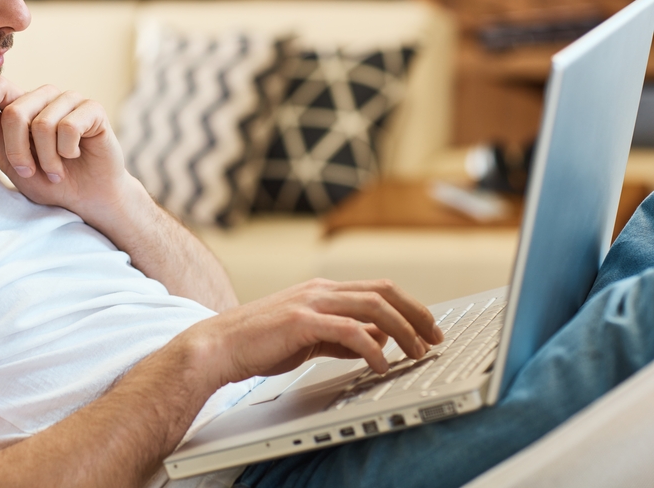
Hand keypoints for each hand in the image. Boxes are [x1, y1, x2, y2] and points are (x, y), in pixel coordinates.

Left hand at [0, 76, 137, 222]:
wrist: (88, 200)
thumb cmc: (50, 182)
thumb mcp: (12, 163)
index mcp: (23, 106)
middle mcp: (45, 98)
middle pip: (15, 112)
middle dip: (17, 150)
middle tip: (30, 171)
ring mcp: (69, 101)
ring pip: (42, 124)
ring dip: (47, 158)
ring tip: (56, 171)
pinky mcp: (93, 110)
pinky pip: (69, 127)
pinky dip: (68, 151)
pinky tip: (76, 155)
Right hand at [176, 278, 444, 387]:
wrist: (218, 346)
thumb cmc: (259, 343)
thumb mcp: (309, 338)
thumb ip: (341, 338)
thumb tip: (376, 343)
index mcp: (322, 290)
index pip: (378, 289)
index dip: (410, 307)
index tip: (430, 328)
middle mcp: (320, 290)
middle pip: (384, 292)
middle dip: (416, 314)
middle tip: (435, 338)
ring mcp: (310, 302)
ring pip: (372, 307)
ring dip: (402, 331)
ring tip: (416, 353)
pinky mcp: (301, 321)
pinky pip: (349, 331)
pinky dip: (372, 348)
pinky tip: (381, 365)